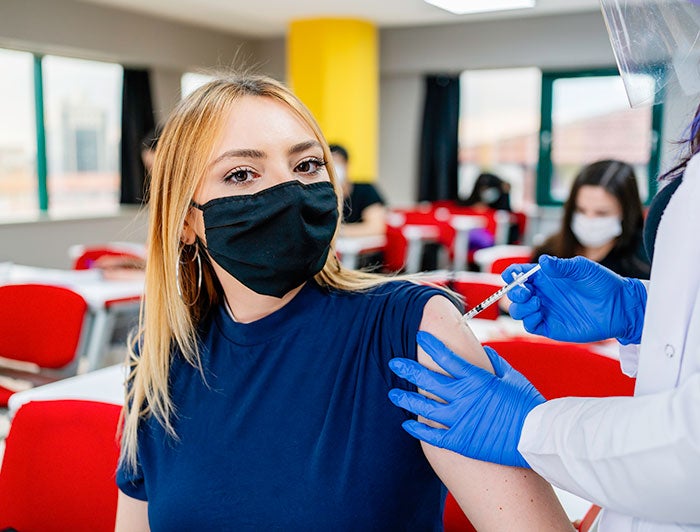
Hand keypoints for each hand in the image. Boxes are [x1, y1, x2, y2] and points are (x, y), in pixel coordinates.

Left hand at [388, 331, 544, 467]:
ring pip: (425, 408)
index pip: (446, 357)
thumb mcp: (513, 378)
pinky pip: (433, 435)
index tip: (419, 337)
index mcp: (476, 379)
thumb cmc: (529, 406)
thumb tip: (484, 351)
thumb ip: (495, 364)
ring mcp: (460, 419)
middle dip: (408, 369)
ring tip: (392, 393)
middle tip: (394, 362)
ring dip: (406, 399)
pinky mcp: (461, 441)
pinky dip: (417, 430)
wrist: (538, 438)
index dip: (431, 345)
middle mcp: (463, 397)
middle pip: (428, 380)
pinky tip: (406, 424)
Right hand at [503, 255, 646, 343]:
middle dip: (514, 292)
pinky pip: (530, 325)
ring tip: (537, 302)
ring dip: (520, 307)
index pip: (520, 275)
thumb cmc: (604, 283)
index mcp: (546, 277)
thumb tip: (543, 261)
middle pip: (515, 294)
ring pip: (518, 311)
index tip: (509, 275)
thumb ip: (562, 266)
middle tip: (525, 291)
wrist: (620, 306)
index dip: (511, 274)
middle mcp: (542, 294)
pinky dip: (529, 320)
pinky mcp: (551, 327)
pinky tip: (539, 313)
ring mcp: (545, 311)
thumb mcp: (583, 269)